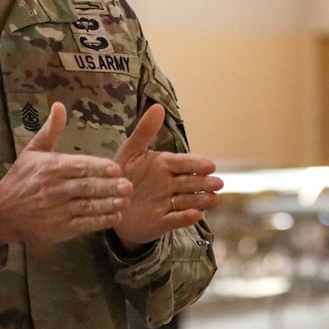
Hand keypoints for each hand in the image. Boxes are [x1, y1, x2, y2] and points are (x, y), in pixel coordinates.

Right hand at [0, 102, 131, 247]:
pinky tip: (116, 216)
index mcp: (52, 168)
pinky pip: (83, 224)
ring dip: (108, 204)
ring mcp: (58, 211)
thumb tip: (59, 105)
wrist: (1, 213)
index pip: (78, 167)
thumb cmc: (20, 178)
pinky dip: (100, 221)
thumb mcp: (33, 151)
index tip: (116, 168)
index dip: (98, 168)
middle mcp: (56, 189)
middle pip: (86, 187)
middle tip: (129, 185)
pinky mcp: (60, 229)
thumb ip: (51, 130)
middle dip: (108, 187)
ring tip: (126, 201)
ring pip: (87, 206)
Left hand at [112, 103, 223, 249]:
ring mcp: (166, 203)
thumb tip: (159, 106)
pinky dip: (184, 218)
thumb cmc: (124, 175)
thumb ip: (145, 131)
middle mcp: (169, 184)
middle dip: (204, 183)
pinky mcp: (160, 222)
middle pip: (190, 182)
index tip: (210, 165)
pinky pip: (174, 219)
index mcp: (164, 165)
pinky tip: (195, 215)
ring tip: (213, 199)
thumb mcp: (130, 152)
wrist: (110, 205)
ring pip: (187, 200)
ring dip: (200, 200)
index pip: (183, 163)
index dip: (196, 164)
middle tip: (217, 183)